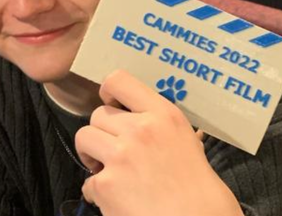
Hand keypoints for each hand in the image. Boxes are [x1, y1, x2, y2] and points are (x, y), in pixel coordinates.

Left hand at [75, 70, 242, 215]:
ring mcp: (121, 155)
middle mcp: (141, 129)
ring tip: (108, 170)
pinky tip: (116, 199)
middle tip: (114, 151)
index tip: (112, 107)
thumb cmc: (198, 189)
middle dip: (102, 133)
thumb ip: (158, 124)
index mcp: (163, 114)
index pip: (118, 80)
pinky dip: (97, 193)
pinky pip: (87, 181)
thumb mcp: (185, 140)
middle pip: (97, 114)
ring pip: (83, 138)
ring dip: (92, 155)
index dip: (108, 93)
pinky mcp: (107, 184)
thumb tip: (131, 116)